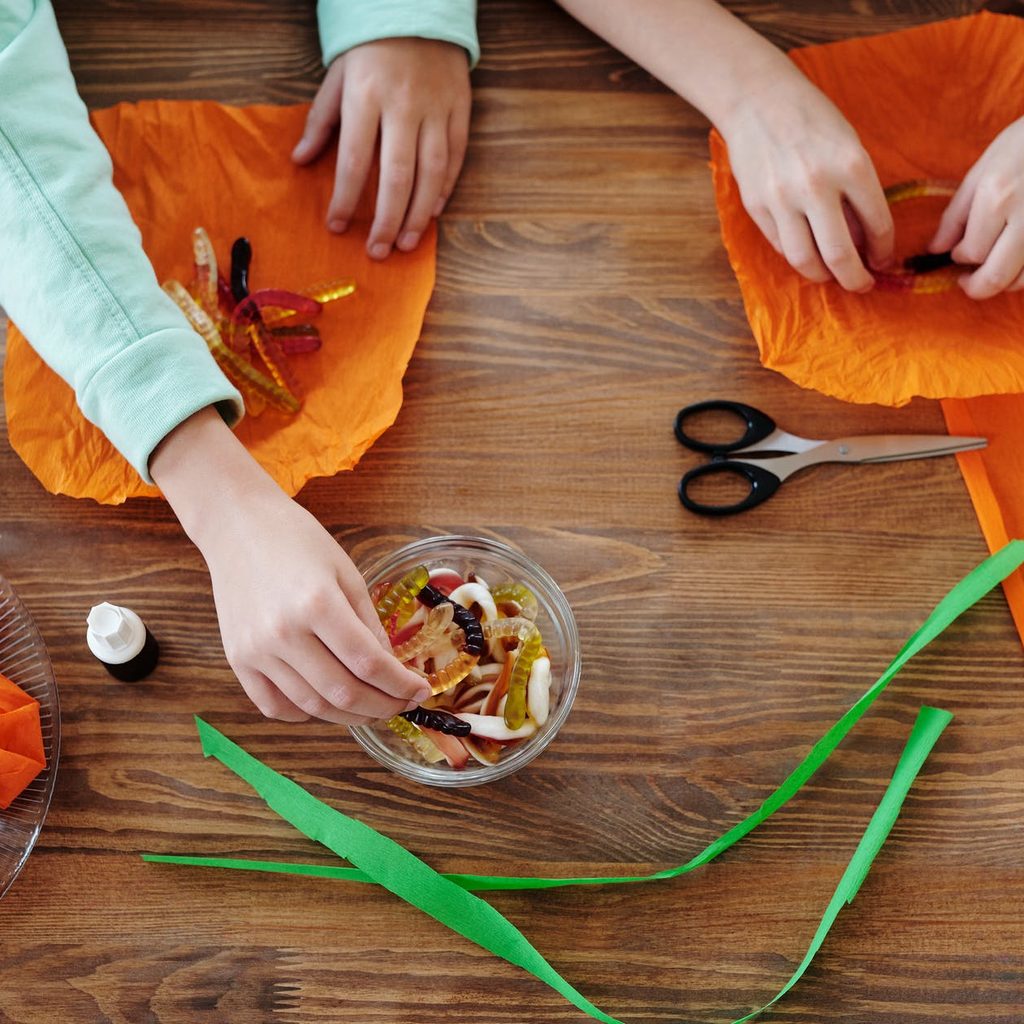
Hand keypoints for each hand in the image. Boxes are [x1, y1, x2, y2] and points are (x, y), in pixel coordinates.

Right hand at [151, 409, 429, 723]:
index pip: (369, 663)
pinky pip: (274, 705)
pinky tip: (327, 704)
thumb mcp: (347, 572)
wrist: (237, 526)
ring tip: (372, 709)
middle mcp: (284, 633)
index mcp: (318, 604)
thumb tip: (390, 668)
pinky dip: (305, 714)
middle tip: (401, 705)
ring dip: (349, 716)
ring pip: (311, 705)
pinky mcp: (237, 659)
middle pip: (343, 692)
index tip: (421, 691)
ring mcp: (256, 650)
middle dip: (382, 706)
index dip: (400, 684)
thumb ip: (369, 624)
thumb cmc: (297, 540)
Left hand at [292, 37, 471, 259]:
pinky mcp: (460, 110)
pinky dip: (444, 189)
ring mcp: (436, 109)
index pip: (354, 160)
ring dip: (418, 214)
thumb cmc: (371, 49)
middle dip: (386, 219)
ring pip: (431, 173)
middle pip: (397, 175)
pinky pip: (455, 157)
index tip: (337, 226)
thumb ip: (321, 121)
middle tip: (378, 251)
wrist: (417, 9)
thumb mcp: (338, 76)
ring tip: (406, 243)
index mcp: (366, 96)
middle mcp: (403, 105)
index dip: (345, 199)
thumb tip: (301, 160)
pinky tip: (431, 213)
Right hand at [720, 68, 893, 290]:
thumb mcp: (848, 146)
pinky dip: (797, 255)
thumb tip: (865, 240)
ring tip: (830, 275)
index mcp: (851, 165)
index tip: (884, 261)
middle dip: (855, 278)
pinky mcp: (757, 206)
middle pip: (839, 254)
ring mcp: (782, 199)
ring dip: (822, 275)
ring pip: (804, 259)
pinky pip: (781, 245)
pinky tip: (806, 251)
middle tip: (861, 284)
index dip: (884, 251)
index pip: (878, 224)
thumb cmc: (811, 118)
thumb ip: (857, 192)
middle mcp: (816, 185)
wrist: (758, 100)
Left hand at [929, 117, 1023, 298]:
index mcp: (998, 198)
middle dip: (975, 286)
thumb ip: (956, 215)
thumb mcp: (983, 169)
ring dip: (1004, 283)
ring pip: (1022, 282)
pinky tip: (1018, 261)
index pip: (972, 252)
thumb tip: (935, 250)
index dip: (960, 257)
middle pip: (995, 277)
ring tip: (996, 266)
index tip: (959, 252)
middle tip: (967, 281)